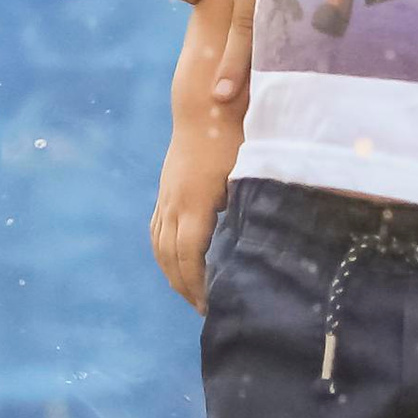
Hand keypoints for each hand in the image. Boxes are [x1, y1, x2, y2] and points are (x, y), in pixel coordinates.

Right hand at [151, 90, 239, 310]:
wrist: (202, 106)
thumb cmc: (234, 136)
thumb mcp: (247, 171)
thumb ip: (250, 205)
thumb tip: (261, 246)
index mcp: (195, 200)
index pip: (189, 254)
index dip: (198, 284)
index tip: (211, 306)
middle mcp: (174, 201)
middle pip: (170, 256)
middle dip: (185, 286)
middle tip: (205, 311)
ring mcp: (166, 196)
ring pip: (159, 245)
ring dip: (172, 274)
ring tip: (192, 296)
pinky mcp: (165, 191)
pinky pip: (156, 231)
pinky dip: (164, 254)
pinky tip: (178, 267)